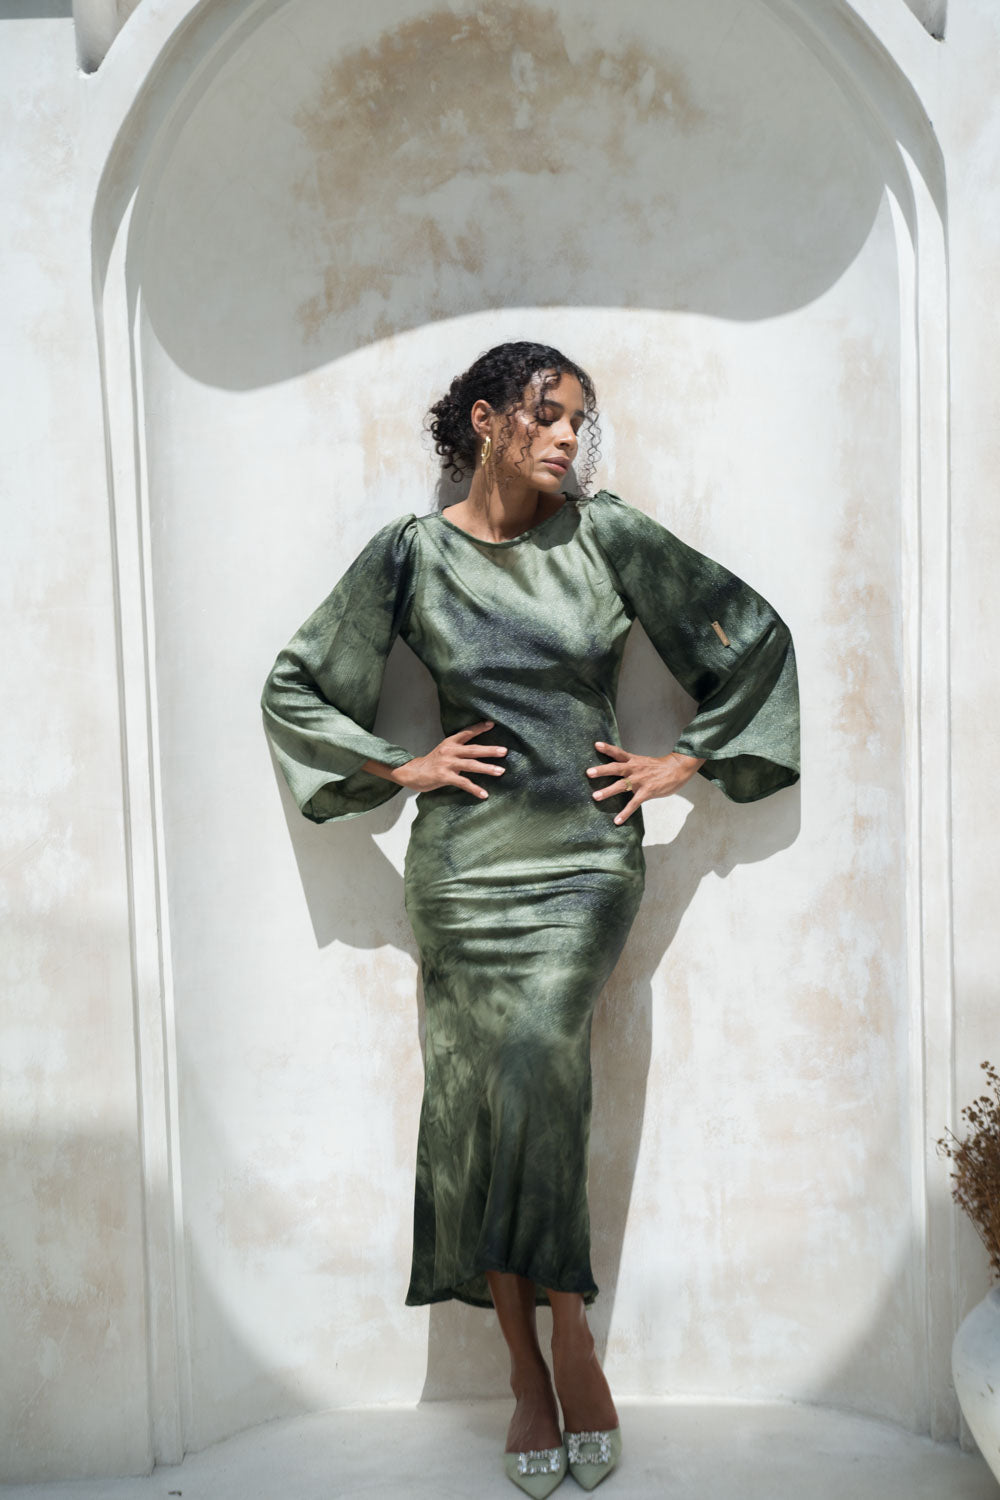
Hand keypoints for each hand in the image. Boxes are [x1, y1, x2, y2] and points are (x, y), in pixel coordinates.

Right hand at [382, 721, 506, 799]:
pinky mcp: (444, 776)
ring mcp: (447, 763)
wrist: (412, 773)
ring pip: (471, 765)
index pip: (466, 732)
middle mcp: (449, 751)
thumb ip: (459, 751)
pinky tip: (484, 794)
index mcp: (449, 743)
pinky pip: (463, 782)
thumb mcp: (444, 752)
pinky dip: (474, 789)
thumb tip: (478, 753)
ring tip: (501, 771)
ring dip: (487, 768)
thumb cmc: (432, 764)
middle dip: (490, 750)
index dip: (479, 728)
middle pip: (473, 749)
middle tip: (504, 751)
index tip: (492, 723)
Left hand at [586, 742, 705, 824]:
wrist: (678, 769)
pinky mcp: (646, 792)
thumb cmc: (659, 767)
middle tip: (589, 773)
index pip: (618, 753)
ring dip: (607, 791)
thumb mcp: (643, 762)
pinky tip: (617, 821)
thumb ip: (630, 765)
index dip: (608, 748)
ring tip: (595, 796)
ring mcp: (640, 781)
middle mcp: (635, 769)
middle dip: (602, 770)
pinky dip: (625, 813)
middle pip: (615, 768)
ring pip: (621, 785)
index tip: (596, 744)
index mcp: (633, 761)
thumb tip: (617, 769)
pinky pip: (633, 804)